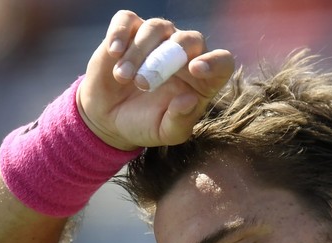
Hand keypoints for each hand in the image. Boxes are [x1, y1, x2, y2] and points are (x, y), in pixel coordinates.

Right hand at [77, 10, 234, 149]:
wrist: (109, 118)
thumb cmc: (144, 124)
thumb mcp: (164, 133)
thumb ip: (180, 121)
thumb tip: (189, 99)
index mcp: (202, 79)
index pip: (222, 62)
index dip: (215, 61)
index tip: (196, 70)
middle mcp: (184, 54)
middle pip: (190, 39)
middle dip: (168, 57)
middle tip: (143, 83)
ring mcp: (158, 39)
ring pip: (157, 28)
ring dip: (139, 52)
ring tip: (123, 77)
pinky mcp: (129, 32)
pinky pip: (128, 20)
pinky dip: (120, 32)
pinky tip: (114, 51)